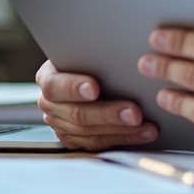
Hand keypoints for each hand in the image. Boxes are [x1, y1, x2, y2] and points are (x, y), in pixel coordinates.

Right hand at [34, 60, 158, 150]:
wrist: (85, 70)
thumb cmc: (88, 57)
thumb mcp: (86, 50)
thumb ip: (95, 55)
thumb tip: (120, 52)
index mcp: (48, 78)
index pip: (54, 85)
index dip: (73, 88)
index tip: (95, 88)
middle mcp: (51, 104)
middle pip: (77, 114)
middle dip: (108, 114)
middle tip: (134, 112)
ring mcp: (61, 124)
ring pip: (90, 132)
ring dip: (122, 130)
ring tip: (145, 125)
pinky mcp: (75, 139)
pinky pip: (99, 143)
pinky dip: (124, 138)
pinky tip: (143, 133)